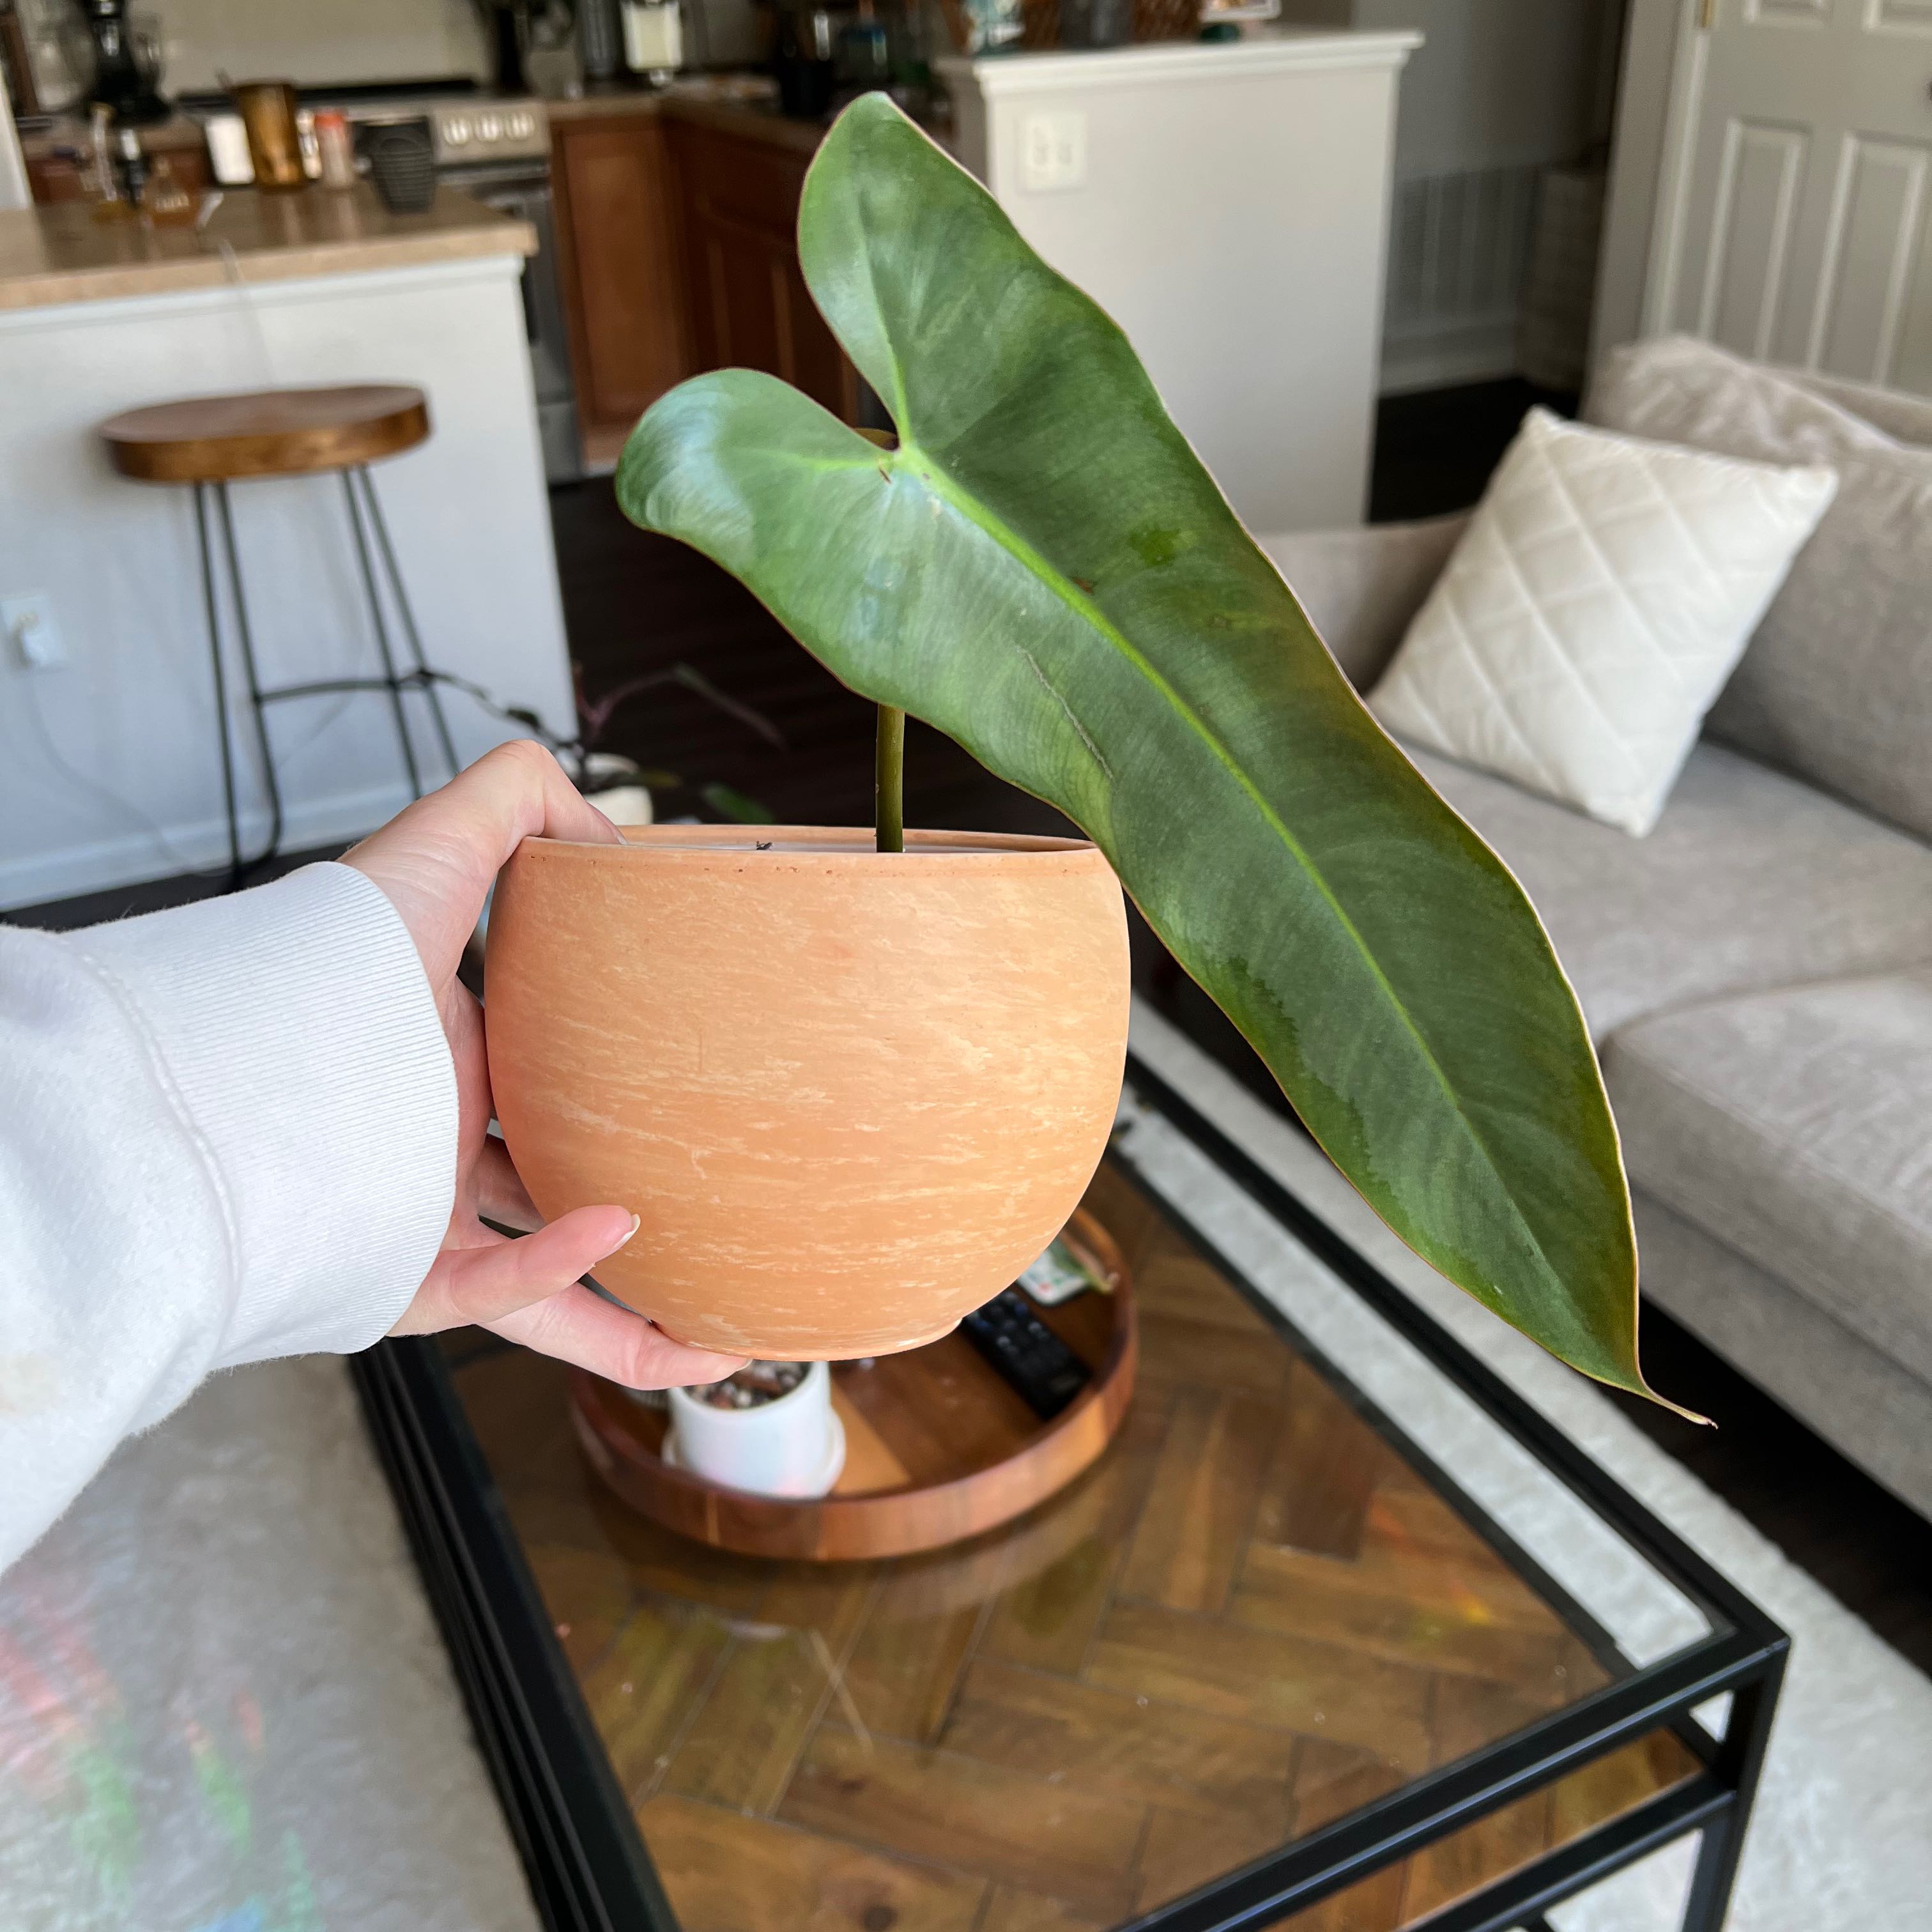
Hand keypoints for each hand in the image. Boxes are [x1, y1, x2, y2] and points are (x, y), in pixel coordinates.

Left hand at [343, 740, 744, 1387]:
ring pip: (544, 1284)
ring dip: (630, 1314)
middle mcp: (438, 1147)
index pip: (552, 1087)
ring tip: (714, 1333)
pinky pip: (497, 1297)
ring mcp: (420, 1221)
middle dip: (636, 1226)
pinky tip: (619, 1235)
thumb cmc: (328, 955)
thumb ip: (518, 800)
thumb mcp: (436, 846)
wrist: (232, 1055)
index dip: (622, 1095)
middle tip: (718, 1236)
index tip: (693, 1100)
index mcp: (455, 1062)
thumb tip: (610, 830)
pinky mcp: (399, 1281)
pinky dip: (564, 1276)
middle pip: (555, 1197)